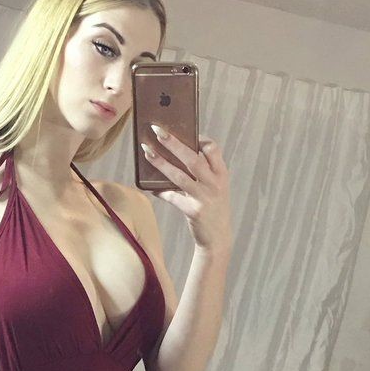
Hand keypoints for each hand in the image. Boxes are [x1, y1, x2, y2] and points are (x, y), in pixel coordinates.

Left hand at [141, 127, 231, 253]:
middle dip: (174, 143)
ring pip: (180, 176)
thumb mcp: (214, 189)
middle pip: (192, 158)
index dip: (200, 139)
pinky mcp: (194, 211)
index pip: (213, 149)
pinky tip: (151, 187)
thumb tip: (175, 156)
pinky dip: (161, 191)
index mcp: (221, 175)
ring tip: (147, 152)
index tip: (187, 134)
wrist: (217, 239)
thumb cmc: (212, 210)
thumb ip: (202, 174)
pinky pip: (173, 197)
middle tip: (157, 131)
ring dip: (161, 163)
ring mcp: (204, 198)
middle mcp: (214, 184)